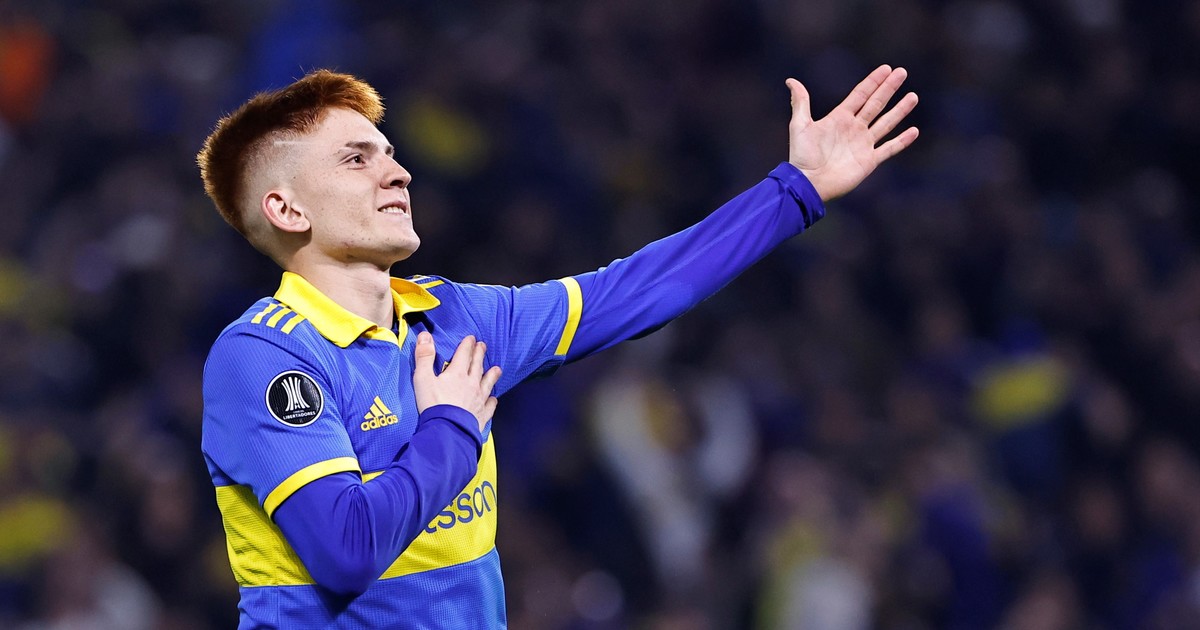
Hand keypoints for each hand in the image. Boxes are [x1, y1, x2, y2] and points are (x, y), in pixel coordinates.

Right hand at [412, 332, 500, 432]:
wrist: (447, 430)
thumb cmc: (433, 405)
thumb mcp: (423, 379)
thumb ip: (424, 357)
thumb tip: (425, 335)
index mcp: (457, 374)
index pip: (464, 354)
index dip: (467, 345)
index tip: (472, 338)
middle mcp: (471, 384)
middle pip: (477, 365)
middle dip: (479, 354)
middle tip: (483, 346)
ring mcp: (479, 399)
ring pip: (487, 383)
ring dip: (492, 375)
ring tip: (497, 369)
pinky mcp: (482, 414)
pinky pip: (489, 405)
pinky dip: (492, 401)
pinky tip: (494, 399)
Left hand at [787, 65, 918, 200]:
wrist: (808, 183)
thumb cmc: (802, 156)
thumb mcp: (799, 125)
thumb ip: (801, 102)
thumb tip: (791, 80)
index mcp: (840, 118)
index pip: (860, 95)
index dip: (873, 81)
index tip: (886, 68)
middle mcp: (854, 129)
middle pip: (876, 104)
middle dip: (889, 88)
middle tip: (902, 72)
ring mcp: (863, 144)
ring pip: (886, 123)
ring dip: (900, 110)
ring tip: (913, 96)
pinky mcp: (869, 161)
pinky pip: (889, 149)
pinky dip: (902, 141)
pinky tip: (914, 131)